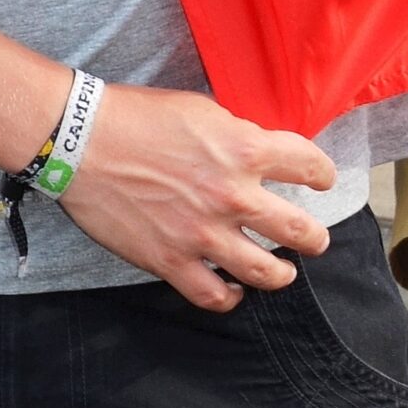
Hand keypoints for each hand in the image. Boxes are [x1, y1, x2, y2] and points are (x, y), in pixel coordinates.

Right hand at [53, 82, 335, 311]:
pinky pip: (215, 295)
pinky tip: (234, 291)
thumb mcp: (201, 110)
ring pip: (264, 271)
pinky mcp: (172, 261)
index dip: (322, 173)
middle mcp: (232, 195)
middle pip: (297, 229)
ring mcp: (203, 234)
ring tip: (284, 272)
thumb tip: (256, 153)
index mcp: (243, 149)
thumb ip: (236, 136)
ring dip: (281, 273)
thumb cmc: (138, 116)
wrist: (84, 142)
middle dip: (314, 238)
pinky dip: (231, 297)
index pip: (306, 164)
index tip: (323, 180)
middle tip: (316, 240)